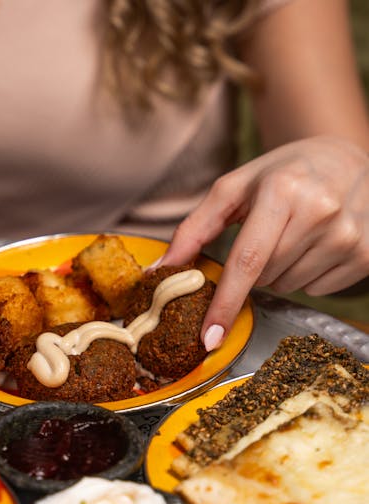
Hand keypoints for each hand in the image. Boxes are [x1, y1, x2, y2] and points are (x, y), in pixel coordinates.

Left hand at [159, 135, 368, 350]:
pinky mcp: (367, 254)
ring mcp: (349, 235)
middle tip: (267, 235)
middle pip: (266, 277)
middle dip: (254, 269)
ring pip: (290, 287)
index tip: (209, 338)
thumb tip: (162, 270)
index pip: (247, 260)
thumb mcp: (235, 187)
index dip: (225, 303)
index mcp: (282, 190)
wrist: (347, 159)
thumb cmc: (282, 173)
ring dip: (280, 272)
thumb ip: (194, 228)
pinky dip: (307, 275)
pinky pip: (318, 290)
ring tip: (294, 235)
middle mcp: (321, 211)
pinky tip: (316, 244)